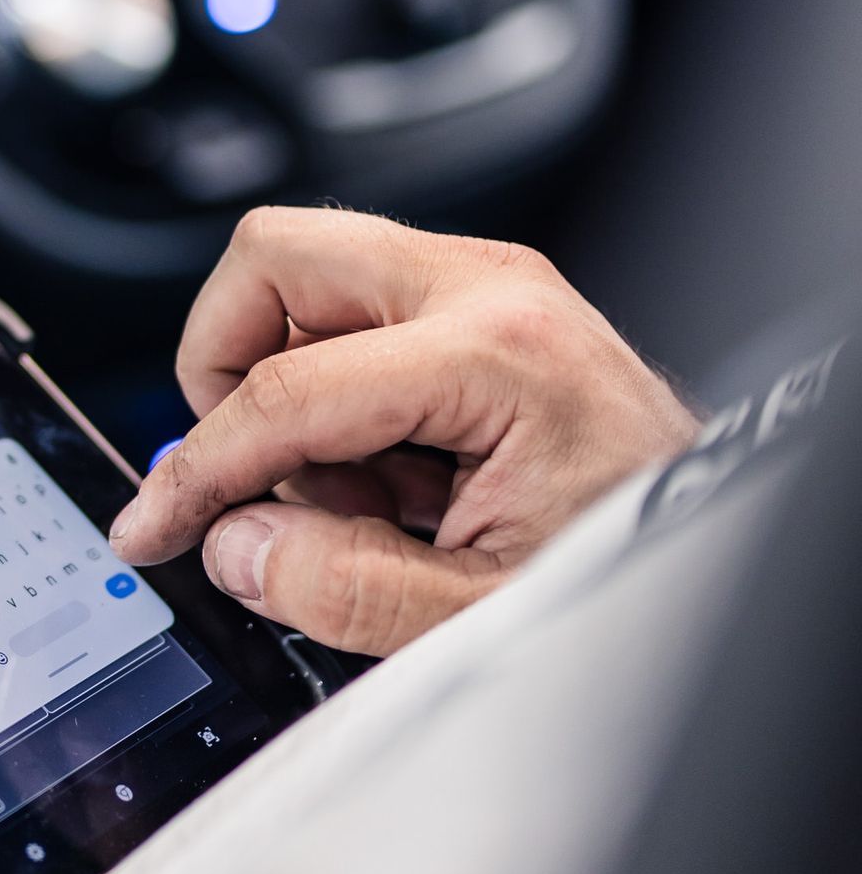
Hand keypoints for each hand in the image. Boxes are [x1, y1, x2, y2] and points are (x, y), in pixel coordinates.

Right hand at [108, 208, 698, 656]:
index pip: (285, 390)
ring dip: (282, 383)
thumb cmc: (637, 568)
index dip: (195, 469)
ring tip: (347, 494)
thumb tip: (233, 544)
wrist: (723, 555)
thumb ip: (341, 586)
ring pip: (304, 272)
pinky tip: (384, 478)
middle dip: (221, 366)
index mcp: (495, 353)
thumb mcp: (479, 616)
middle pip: (273, 258)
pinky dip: (331, 390)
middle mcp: (489, 289)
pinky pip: (352, 311)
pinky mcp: (483, 303)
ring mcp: (487, 284)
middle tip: (240, 467)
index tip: (152, 526)